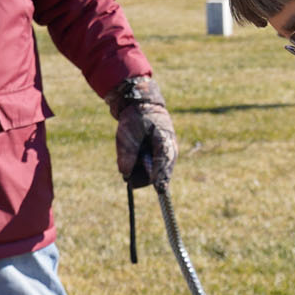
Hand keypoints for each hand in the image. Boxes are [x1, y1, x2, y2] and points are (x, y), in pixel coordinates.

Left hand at [107, 74, 176, 188]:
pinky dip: (139, 166)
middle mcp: (169, 151)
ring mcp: (165, 154)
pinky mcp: (159, 155)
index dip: (158, 179)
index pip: (163, 166)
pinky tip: (132, 155)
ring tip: (128, 157)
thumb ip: (128, 153)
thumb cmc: (136, 116)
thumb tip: (125, 173)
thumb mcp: (129, 132)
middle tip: (128, 180)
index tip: (157, 191)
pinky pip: (150, 168)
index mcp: (165, 143)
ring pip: (154, 172)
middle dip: (142, 177)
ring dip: (139, 171)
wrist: (141, 103)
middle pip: (159, 174)